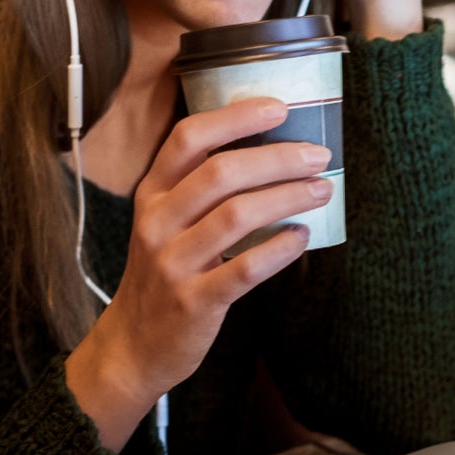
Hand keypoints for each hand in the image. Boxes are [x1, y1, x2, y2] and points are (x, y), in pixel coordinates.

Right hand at [64, 97, 332, 449]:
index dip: (235, 117)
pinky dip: (279, 250)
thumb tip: (269, 150)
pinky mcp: (193, 302)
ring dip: (287, 197)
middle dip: (277, 157)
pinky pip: (245, 269)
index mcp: (152, 194)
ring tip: (321, 189)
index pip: (188, 138)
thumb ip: (199, 189)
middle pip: (220, 172)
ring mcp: (172, 263)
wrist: (133, 346)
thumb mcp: (163, 223)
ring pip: (236, 215)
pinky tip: (301, 237)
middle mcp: (156, 222)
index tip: (279, 108)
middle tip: (317, 154)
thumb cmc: (161, 275)